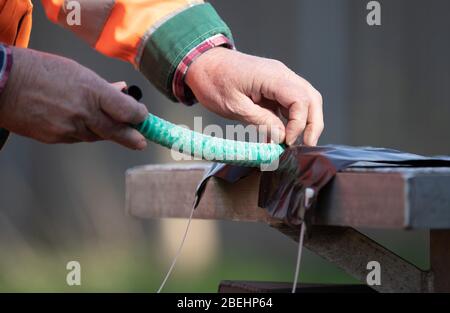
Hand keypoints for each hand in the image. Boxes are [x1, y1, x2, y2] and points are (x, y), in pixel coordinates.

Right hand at [0, 47, 147, 149]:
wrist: (4, 83)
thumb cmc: (41, 71)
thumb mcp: (77, 72)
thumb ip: (101, 87)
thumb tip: (121, 90)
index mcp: (92, 90)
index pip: (127, 110)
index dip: (138, 116)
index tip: (142, 117)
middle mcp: (84, 112)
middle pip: (116, 131)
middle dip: (131, 138)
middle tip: (141, 143)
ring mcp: (70, 127)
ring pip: (95, 136)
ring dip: (102, 131)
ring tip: (97, 120)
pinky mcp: (56, 138)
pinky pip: (77, 138)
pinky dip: (81, 132)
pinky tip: (75, 121)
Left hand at [186, 48, 323, 145]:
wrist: (202, 63)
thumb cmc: (213, 81)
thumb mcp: (234, 106)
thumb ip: (261, 121)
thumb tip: (281, 137)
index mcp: (271, 76)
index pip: (300, 100)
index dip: (299, 124)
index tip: (287, 141)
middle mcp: (281, 74)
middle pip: (311, 98)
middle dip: (313, 123)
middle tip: (307, 145)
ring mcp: (279, 78)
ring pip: (305, 99)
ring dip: (304, 122)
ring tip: (296, 143)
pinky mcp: (273, 85)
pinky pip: (289, 102)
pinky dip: (290, 119)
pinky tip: (282, 136)